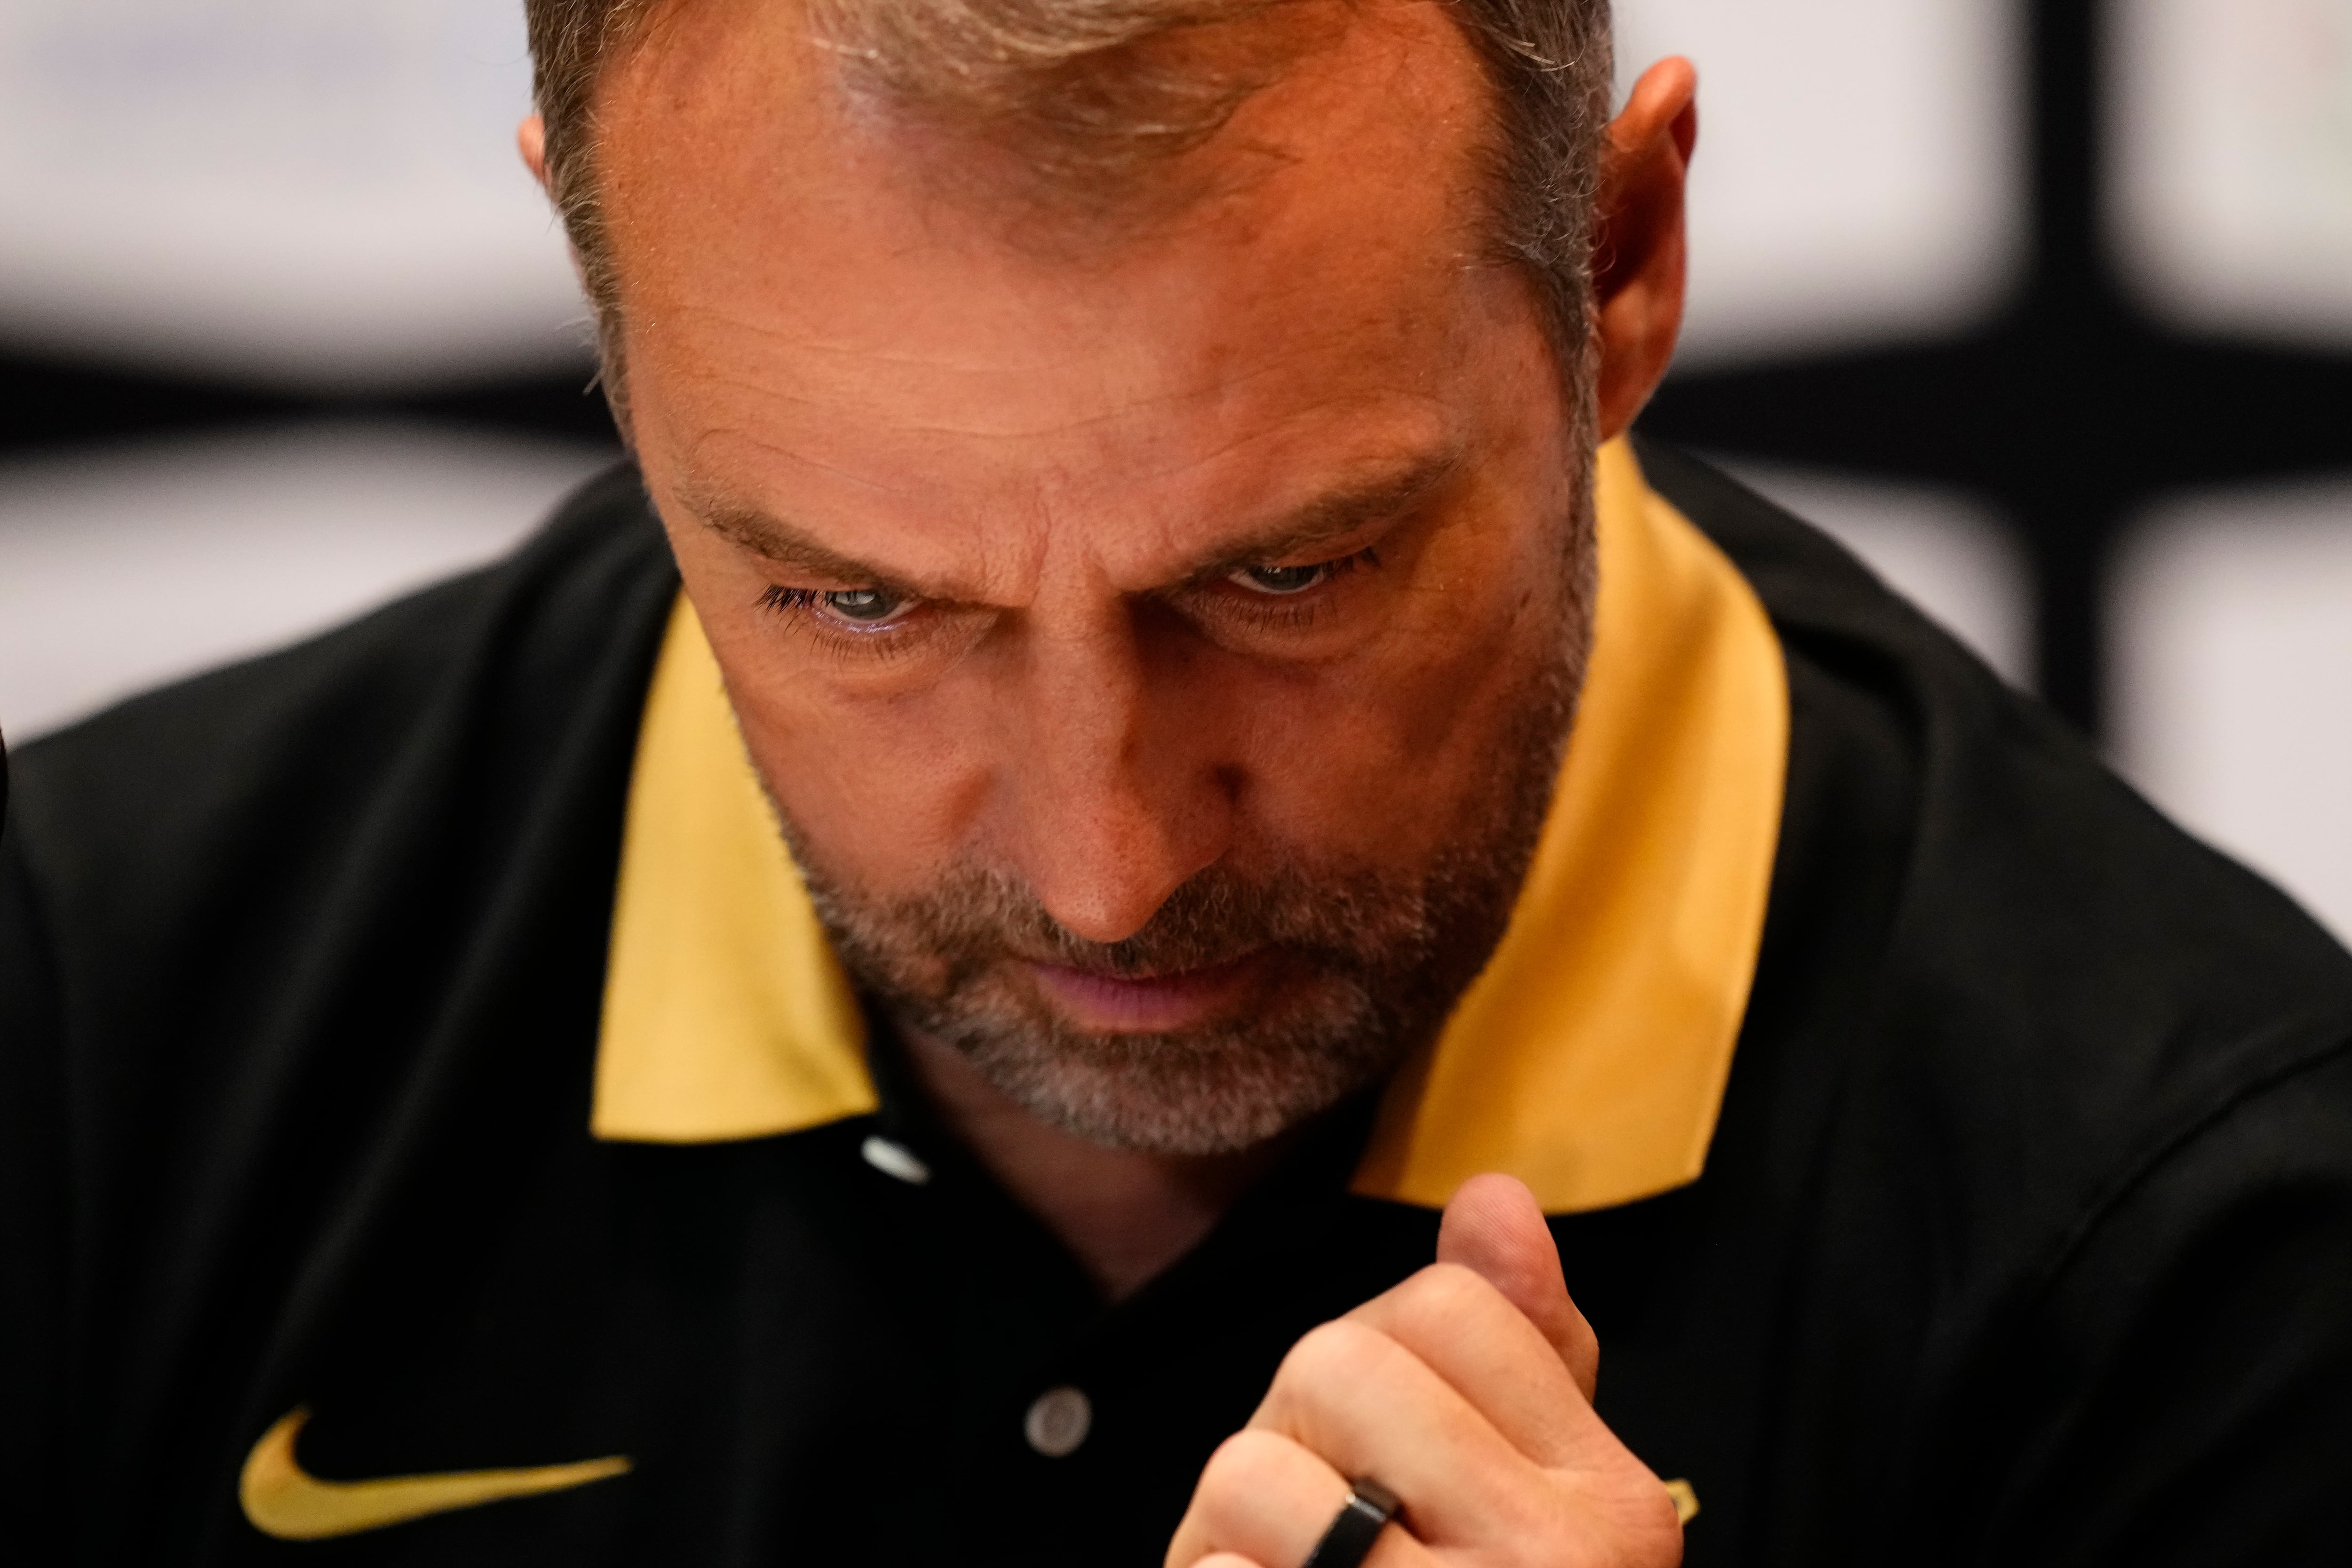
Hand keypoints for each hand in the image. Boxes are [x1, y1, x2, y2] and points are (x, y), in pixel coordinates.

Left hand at [1164, 1174, 1684, 1567]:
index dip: (1384, 1360)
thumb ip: (1525, 1356)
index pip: (1445, 1310)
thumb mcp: (1535, 1504)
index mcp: (1616, 1511)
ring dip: (1233, 1533)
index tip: (1399, 1458)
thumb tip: (1496, 1196)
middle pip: (1336, 1366)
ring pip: (1251, 1468)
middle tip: (1331, 1536)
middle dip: (1299, 1437)